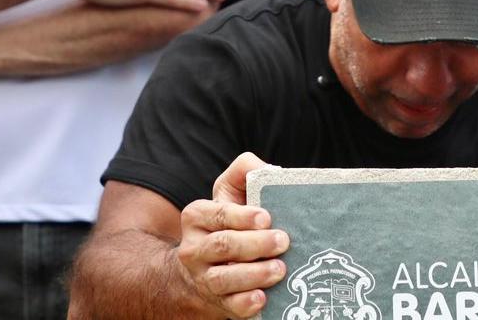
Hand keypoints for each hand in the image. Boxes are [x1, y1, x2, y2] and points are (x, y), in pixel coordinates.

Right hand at [176, 153, 289, 318]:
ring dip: (254, 275)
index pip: (218, 215)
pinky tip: (262, 297)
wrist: (207, 266)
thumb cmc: (230, 222)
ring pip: (223, 279)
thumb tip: (269, 170)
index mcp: (197, 217)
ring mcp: (203, 278)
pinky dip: (245, 303)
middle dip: (255, 244)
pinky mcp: (218, 301)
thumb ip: (245, 171)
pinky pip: (229, 305)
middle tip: (282, 241)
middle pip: (222, 246)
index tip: (266, 217)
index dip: (242, 216)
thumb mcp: (231, 190)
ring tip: (279, 269)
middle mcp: (194, 248)